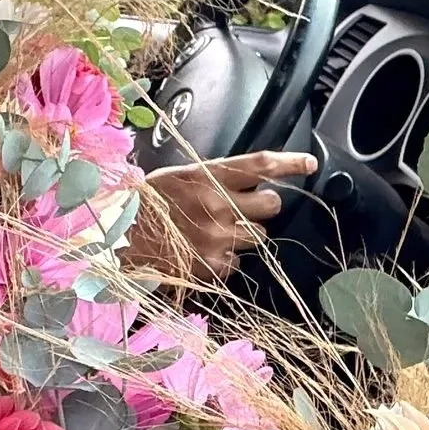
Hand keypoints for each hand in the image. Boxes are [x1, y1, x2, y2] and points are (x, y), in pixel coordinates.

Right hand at [138, 151, 318, 279]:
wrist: (119, 237)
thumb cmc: (148, 203)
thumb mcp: (181, 176)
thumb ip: (216, 177)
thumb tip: (250, 181)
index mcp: (209, 176)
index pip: (262, 165)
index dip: (291, 164)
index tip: (309, 164)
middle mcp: (219, 205)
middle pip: (272, 206)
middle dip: (263, 207)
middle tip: (243, 208)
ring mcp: (218, 238)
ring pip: (258, 236)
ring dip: (243, 234)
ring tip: (214, 231)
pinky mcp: (214, 266)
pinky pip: (238, 262)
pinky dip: (226, 258)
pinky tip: (203, 250)